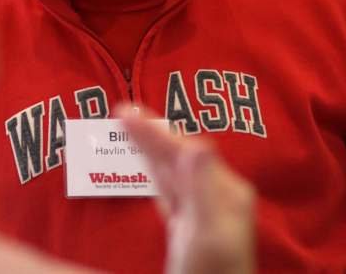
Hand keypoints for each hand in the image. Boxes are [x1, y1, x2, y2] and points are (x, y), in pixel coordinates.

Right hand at [118, 105, 254, 273]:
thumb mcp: (207, 234)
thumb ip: (202, 188)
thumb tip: (196, 145)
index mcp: (223, 193)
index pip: (184, 150)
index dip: (153, 130)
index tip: (123, 111)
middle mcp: (218, 198)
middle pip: (179, 156)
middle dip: (150, 133)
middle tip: (121, 111)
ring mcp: (205, 215)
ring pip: (173, 172)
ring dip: (151, 150)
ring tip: (130, 130)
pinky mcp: (192, 232)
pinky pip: (170, 192)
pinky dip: (156, 176)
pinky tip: (153, 174)